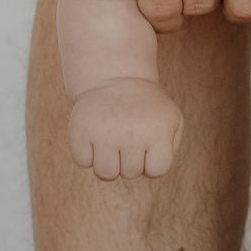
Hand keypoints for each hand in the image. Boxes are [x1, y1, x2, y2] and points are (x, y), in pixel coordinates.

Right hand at [67, 78, 184, 180]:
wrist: (115, 76)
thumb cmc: (146, 107)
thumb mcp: (171, 120)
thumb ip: (169, 148)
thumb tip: (151, 171)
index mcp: (158, 131)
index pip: (157, 171)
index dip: (151, 163)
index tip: (148, 145)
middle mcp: (131, 134)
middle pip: (130, 174)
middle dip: (129, 160)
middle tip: (128, 137)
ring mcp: (103, 134)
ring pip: (105, 174)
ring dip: (108, 162)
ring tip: (112, 142)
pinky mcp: (79, 131)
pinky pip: (83, 162)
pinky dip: (87, 153)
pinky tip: (95, 136)